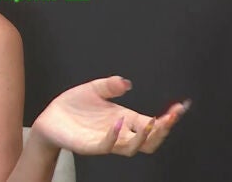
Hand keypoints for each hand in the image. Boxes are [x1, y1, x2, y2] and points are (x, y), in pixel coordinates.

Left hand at [31, 75, 188, 155]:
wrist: (50, 117)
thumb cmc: (74, 106)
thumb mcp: (93, 89)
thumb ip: (109, 85)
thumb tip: (126, 83)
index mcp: (126, 120)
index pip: (153, 123)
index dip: (168, 118)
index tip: (181, 107)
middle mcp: (120, 133)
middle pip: (150, 141)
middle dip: (163, 130)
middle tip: (171, 117)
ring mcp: (107, 141)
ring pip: (133, 147)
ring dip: (144, 136)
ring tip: (151, 122)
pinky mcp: (90, 146)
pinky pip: (107, 145)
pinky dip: (115, 135)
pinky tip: (118, 121)